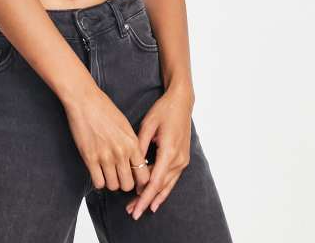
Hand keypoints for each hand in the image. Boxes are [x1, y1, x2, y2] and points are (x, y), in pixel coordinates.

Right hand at [63, 87, 150, 192]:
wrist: (85, 100)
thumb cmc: (104, 109)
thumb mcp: (125, 125)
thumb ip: (131, 144)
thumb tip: (135, 161)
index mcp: (132, 143)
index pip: (144, 175)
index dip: (139, 181)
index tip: (134, 178)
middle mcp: (121, 152)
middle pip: (128, 185)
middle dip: (124, 183)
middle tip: (119, 176)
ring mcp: (105, 156)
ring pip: (113, 186)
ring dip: (110, 182)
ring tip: (107, 173)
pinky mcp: (90, 158)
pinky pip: (98, 182)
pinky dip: (98, 180)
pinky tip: (97, 171)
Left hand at [125, 91, 192, 219]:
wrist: (181, 102)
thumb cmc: (164, 110)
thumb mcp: (148, 124)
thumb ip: (139, 145)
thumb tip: (131, 164)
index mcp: (169, 151)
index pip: (155, 181)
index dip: (144, 197)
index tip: (135, 208)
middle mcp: (179, 159)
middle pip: (161, 186)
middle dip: (146, 200)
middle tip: (131, 211)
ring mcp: (183, 160)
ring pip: (167, 185)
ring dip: (154, 197)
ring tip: (139, 207)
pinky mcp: (183, 159)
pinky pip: (172, 179)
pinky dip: (163, 190)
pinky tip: (155, 200)